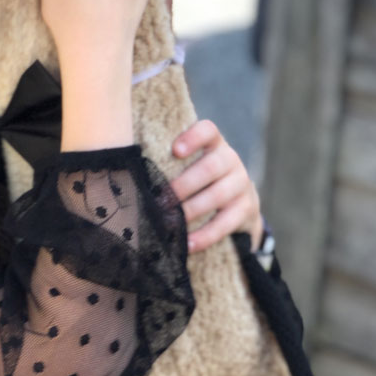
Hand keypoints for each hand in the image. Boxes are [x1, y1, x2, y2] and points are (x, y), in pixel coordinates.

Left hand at [169, 120, 262, 252]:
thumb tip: (129, 163)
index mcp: (214, 143)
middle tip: (160, 199)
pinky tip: (186, 244)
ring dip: (190, 210)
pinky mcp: (246, 209)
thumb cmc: (200, 178)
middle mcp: (230, 160)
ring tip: (169, 221)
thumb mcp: (191, 163)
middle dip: (183, 185)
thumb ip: (170, 159)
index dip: (193, 138)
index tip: (175, 151)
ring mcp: (241, 184)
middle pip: (209, 168)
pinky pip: (225, 223)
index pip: (208, 131)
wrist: (239, 202)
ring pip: (217, 196)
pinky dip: (204, 236)